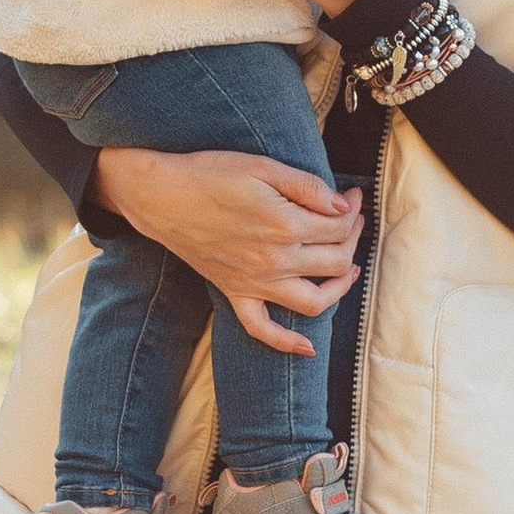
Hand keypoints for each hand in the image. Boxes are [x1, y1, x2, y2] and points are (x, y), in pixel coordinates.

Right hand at [91, 146, 362, 357]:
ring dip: (340, 288)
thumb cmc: (209, 174)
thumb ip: (307, 187)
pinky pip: (262, 329)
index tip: (352, 198)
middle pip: (336, 261)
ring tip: (349, 269)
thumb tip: (342, 206)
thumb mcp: (262, 166)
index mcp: (285, 225)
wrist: (160, 196)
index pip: (339, 227)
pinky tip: (308, 347)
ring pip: (315, 301)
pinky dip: (287, 342)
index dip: (352, 211)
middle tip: (351, 221)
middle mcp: (275, 260)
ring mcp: (255, 282)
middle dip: (352, 239)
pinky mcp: (234, 293)